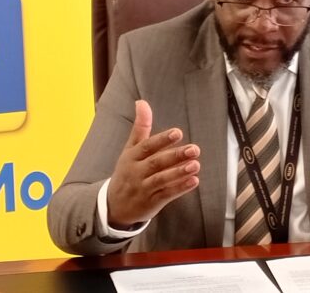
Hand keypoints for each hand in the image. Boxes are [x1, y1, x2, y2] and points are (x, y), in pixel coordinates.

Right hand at [107, 100, 200, 228]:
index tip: (178, 132)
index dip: (162, 139)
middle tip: (195, 149)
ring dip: (179, 173)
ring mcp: (143, 188)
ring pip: (161, 180)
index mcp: (132, 156)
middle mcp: (136, 172)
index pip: (147, 146)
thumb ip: (140, 127)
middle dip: (176, 156)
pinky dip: (180, 188)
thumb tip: (142, 102)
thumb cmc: (127, 172)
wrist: (114, 206)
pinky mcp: (151, 203)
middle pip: (156, 163)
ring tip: (196, 165)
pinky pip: (166, 195)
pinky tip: (194, 181)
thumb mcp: (130, 149)